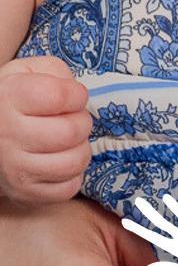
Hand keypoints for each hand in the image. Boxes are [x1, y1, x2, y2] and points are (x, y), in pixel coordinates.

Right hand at [0, 56, 91, 202]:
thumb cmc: (13, 103)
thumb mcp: (25, 74)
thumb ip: (53, 72)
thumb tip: (77, 91)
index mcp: (7, 99)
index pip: (59, 96)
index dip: (76, 95)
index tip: (73, 96)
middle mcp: (7, 135)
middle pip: (72, 131)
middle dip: (82, 123)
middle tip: (73, 121)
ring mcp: (17, 168)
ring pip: (75, 161)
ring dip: (81, 150)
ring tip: (68, 143)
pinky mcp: (27, 193)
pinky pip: (70, 187)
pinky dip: (73, 175)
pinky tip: (60, 162)